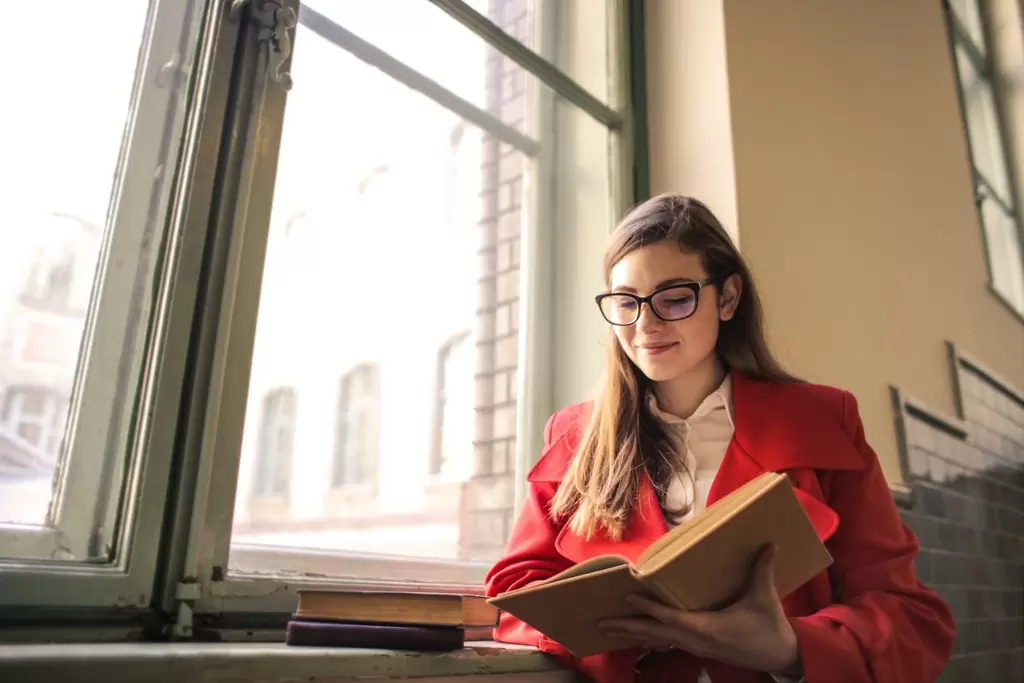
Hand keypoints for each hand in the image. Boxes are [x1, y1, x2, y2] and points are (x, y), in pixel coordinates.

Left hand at [598, 544, 801, 675]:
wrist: (780, 656)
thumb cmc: (769, 628)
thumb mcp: (765, 599)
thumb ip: (762, 571)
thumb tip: (768, 544)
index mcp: (707, 628)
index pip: (671, 617)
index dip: (648, 608)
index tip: (628, 597)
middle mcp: (696, 640)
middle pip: (655, 633)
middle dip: (628, 627)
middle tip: (601, 621)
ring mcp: (696, 646)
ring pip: (658, 641)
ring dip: (633, 634)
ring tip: (608, 628)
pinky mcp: (699, 648)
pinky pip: (667, 643)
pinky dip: (649, 638)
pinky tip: (637, 635)